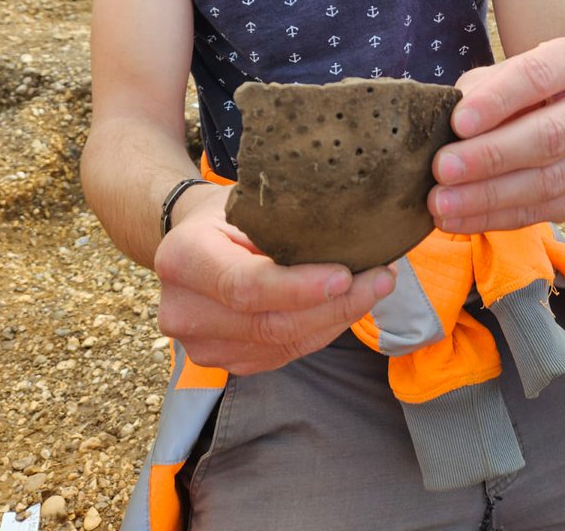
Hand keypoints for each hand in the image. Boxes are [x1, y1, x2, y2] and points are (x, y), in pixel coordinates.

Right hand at [154, 186, 395, 373]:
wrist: (191, 241)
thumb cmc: (225, 213)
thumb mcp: (245, 201)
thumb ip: (280, 222)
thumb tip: (348, 233)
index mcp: (182, 260)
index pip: (246, 285)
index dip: (299, 288)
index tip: (346, 276)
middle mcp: (183, 311)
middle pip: (270, 323)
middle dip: (335, 305)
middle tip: (382, 279)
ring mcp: (202, 346)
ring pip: (283, 344)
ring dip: (336, 319)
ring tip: (376, 287)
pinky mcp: (227, 363)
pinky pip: (285, 354)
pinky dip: (321, 331)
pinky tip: (347, 306)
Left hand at [428, 37, 564, 233]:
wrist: (557, 102)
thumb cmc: (517, 85)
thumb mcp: (496, 75)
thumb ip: (477, 96)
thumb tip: (445, 133)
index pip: (537, 77)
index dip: (497, 101)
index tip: (457, 123)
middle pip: (549, 136)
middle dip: (490, 156)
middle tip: (442, 168)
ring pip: (547, 182)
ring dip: (487, 197)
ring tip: (441, 203)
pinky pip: (542, 211)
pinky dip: (495, 218)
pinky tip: (458, 219)